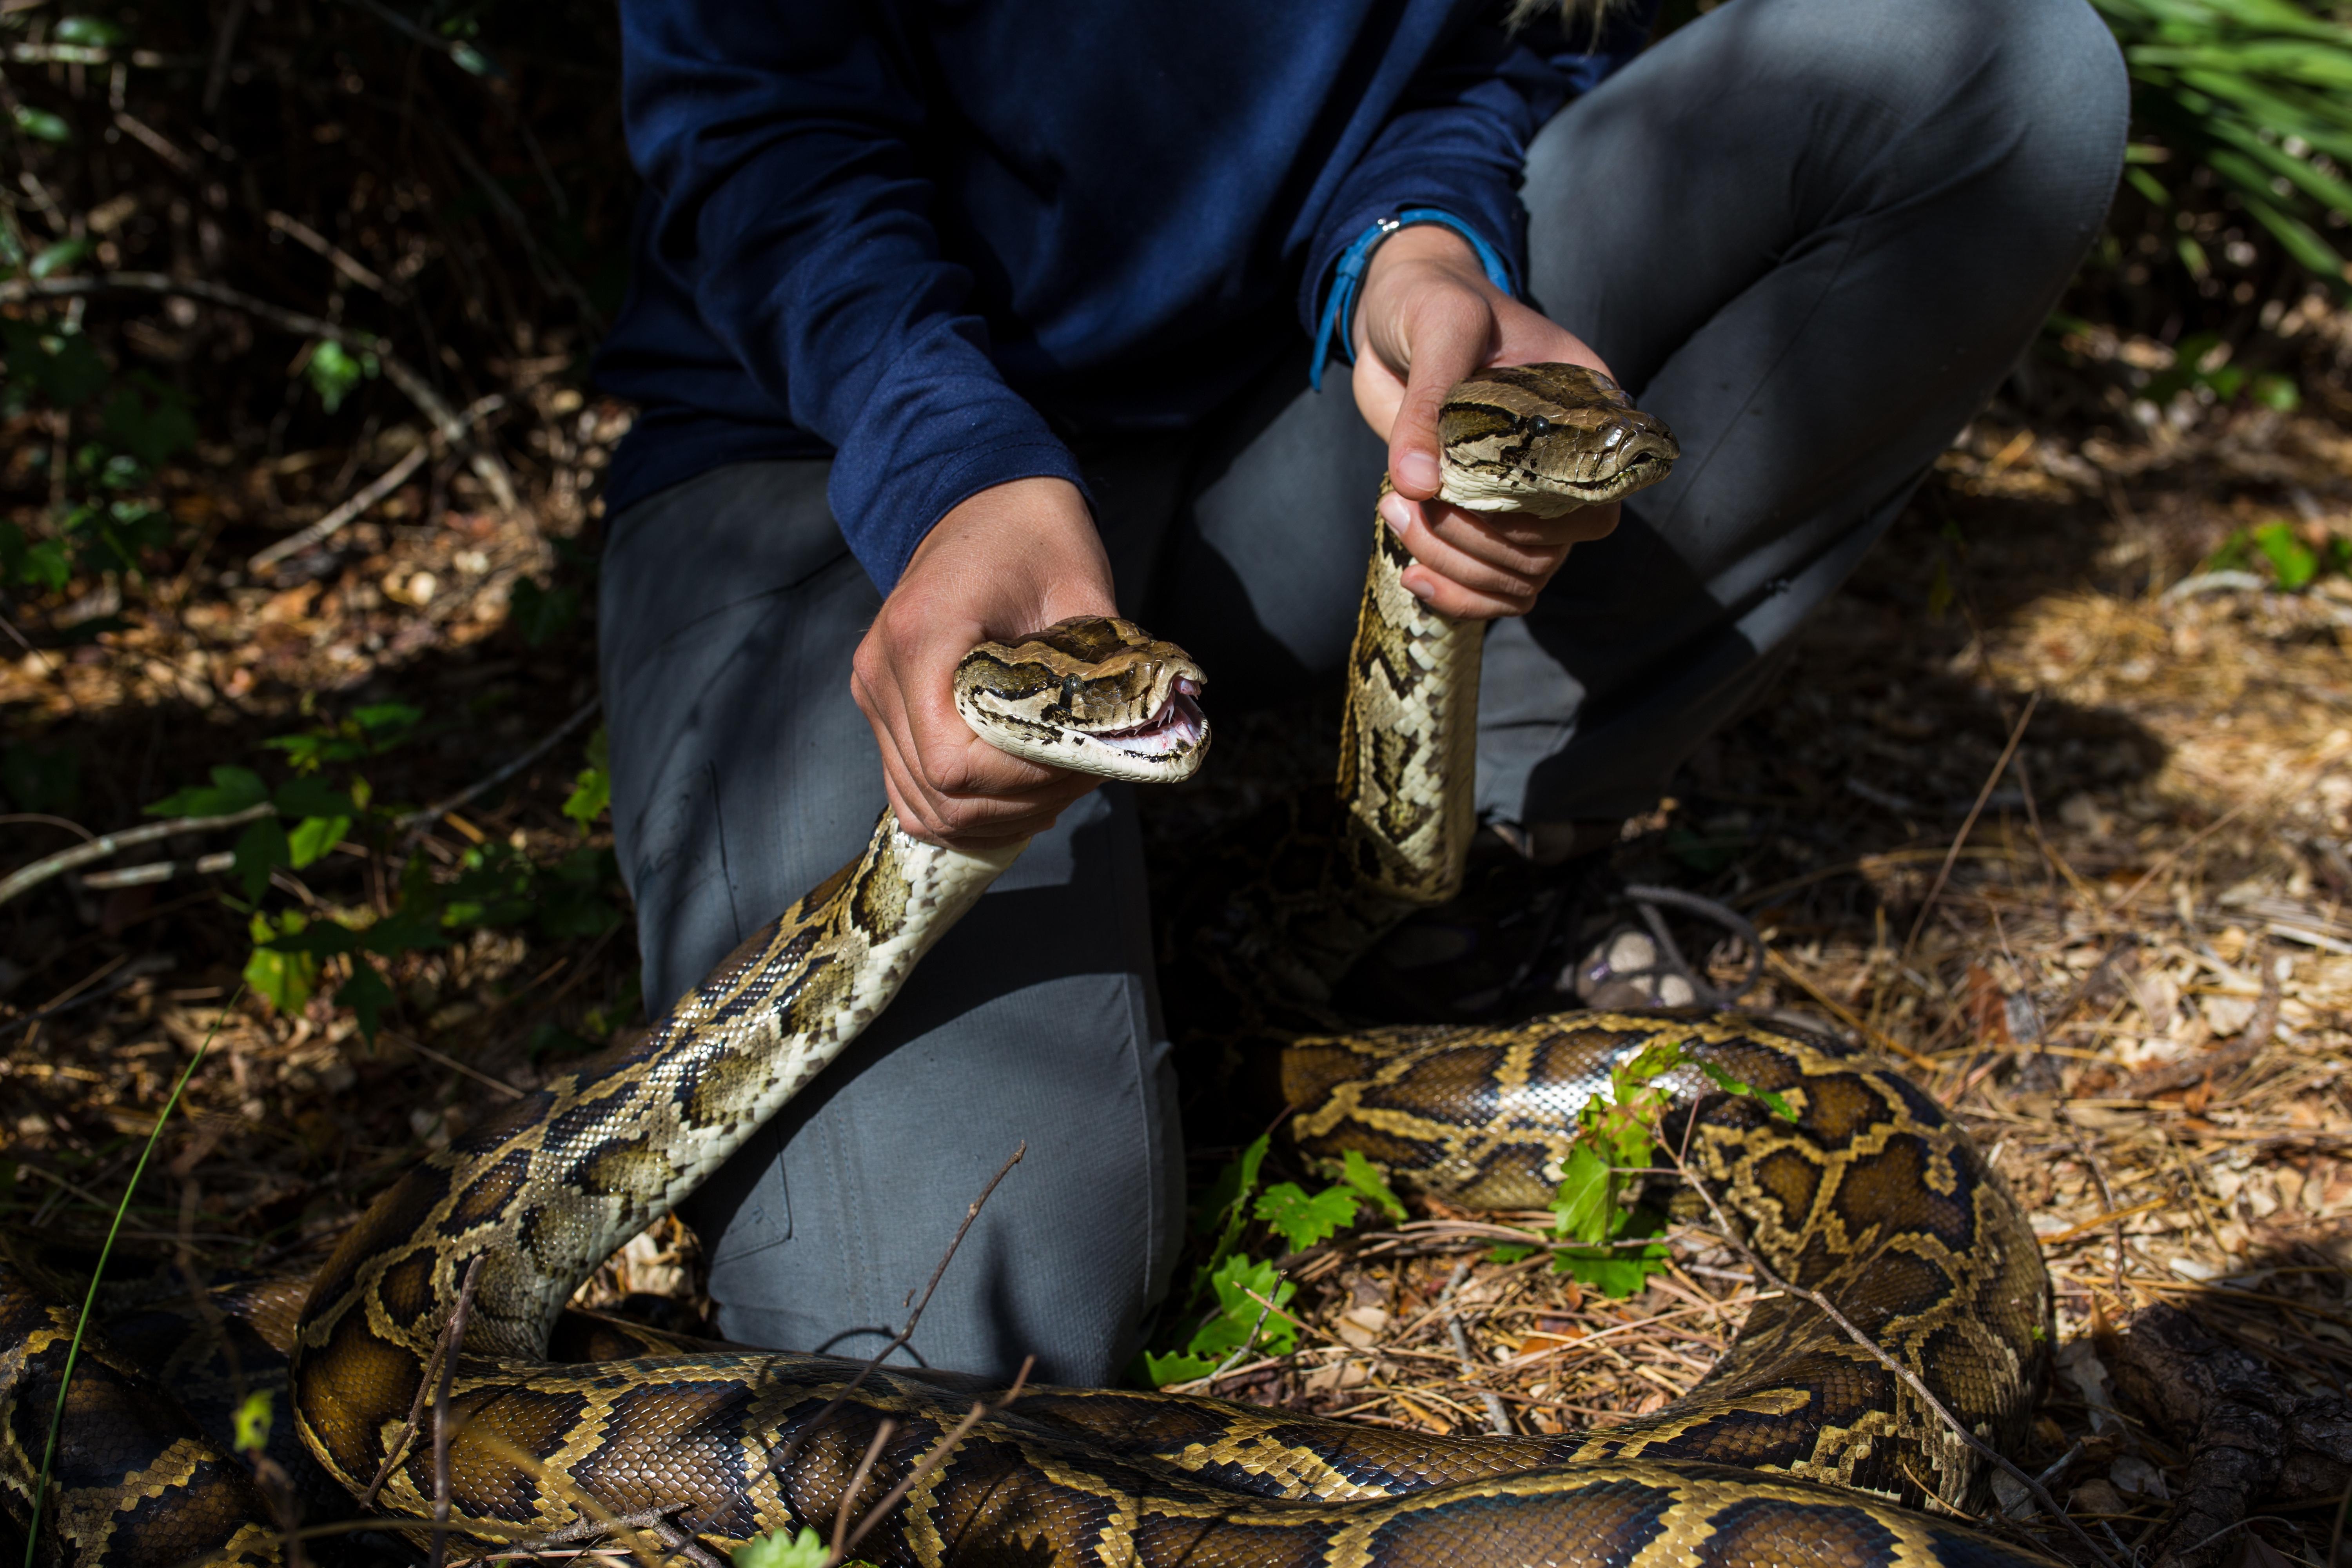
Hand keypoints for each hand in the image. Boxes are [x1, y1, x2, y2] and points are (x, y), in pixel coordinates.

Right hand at [851, 477, 1114, 848]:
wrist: (981, 501)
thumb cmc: (1033, 536)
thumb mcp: (1081, 592)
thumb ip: (1104, 672)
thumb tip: (1143, 745)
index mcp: (923, 634)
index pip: (955, 761)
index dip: (1022, 781)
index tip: (1080, 762)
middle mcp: (882, 671)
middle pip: (940, 794)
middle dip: (1021, 804)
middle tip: (1084, 778)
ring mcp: (876, 693)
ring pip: (923, 805)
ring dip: (996, 816)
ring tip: (1057, 791)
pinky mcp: (882, 708)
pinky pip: (910, 791)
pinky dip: (963, 811)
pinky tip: (1017, 798)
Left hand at [1351, 225, 1621, 618]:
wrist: (1397, 313)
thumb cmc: (1432, 301)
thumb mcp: (1439, 326)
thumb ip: (1432, 397)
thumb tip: (1418, 483)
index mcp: (1582, 411)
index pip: (1598, 495)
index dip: (1544, 519)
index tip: (1473, 496)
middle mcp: (1563, 461)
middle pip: (1552, 547)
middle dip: (1477, 544)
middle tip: (1406, 503)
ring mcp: (1523, 494)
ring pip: (1521, 575)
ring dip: (1456, 566)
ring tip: (1395, 513)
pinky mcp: (1481, 515)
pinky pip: (1493, 586)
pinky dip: (1457, 593)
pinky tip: (1415, 575)